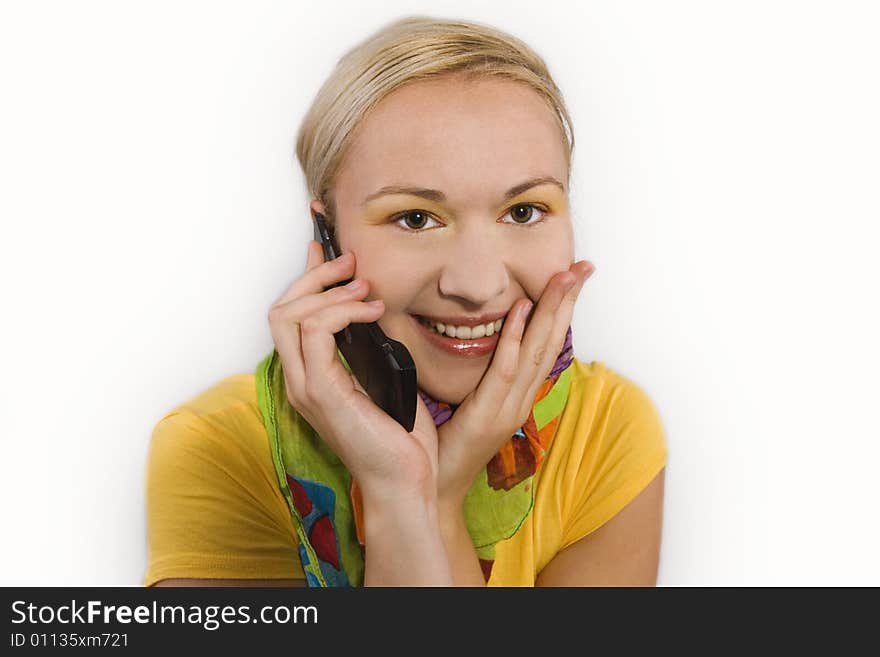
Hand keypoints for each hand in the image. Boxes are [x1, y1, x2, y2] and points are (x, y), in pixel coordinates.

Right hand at [267, 240, 440, 500]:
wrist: (405, 480)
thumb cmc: (400, 436)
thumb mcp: (384, 376)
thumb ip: (369, 345)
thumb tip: (374, 307)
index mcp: (312, 376)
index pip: (291, 317)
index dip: (306, 279)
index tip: (326, 251)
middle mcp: (299, 380)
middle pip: (281, 310)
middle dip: (315, 277)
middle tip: (350, 264)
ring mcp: (305, 387)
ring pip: (289, 316)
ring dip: (329, 292)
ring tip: (365, 290)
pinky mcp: (321, 392)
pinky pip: (315, 332)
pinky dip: (342, 312)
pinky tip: (371, 312)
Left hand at [435, 260, 594, 506]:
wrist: (437, 487)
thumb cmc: (449, 443)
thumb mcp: (472, 401)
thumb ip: (483, 373)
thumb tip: (478, 336)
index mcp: (519, 394)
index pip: (546, 345)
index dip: (561, 311)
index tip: (573, 277)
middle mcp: (522, 398)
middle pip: (552, 342)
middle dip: (568, 302)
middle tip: (584, 267)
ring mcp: (510, 408)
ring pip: (537, 351)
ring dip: (551, 311)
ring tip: (564, 277)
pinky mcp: (489, 414)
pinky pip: (505, 370)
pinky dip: (515, 338)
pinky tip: (522, 309)